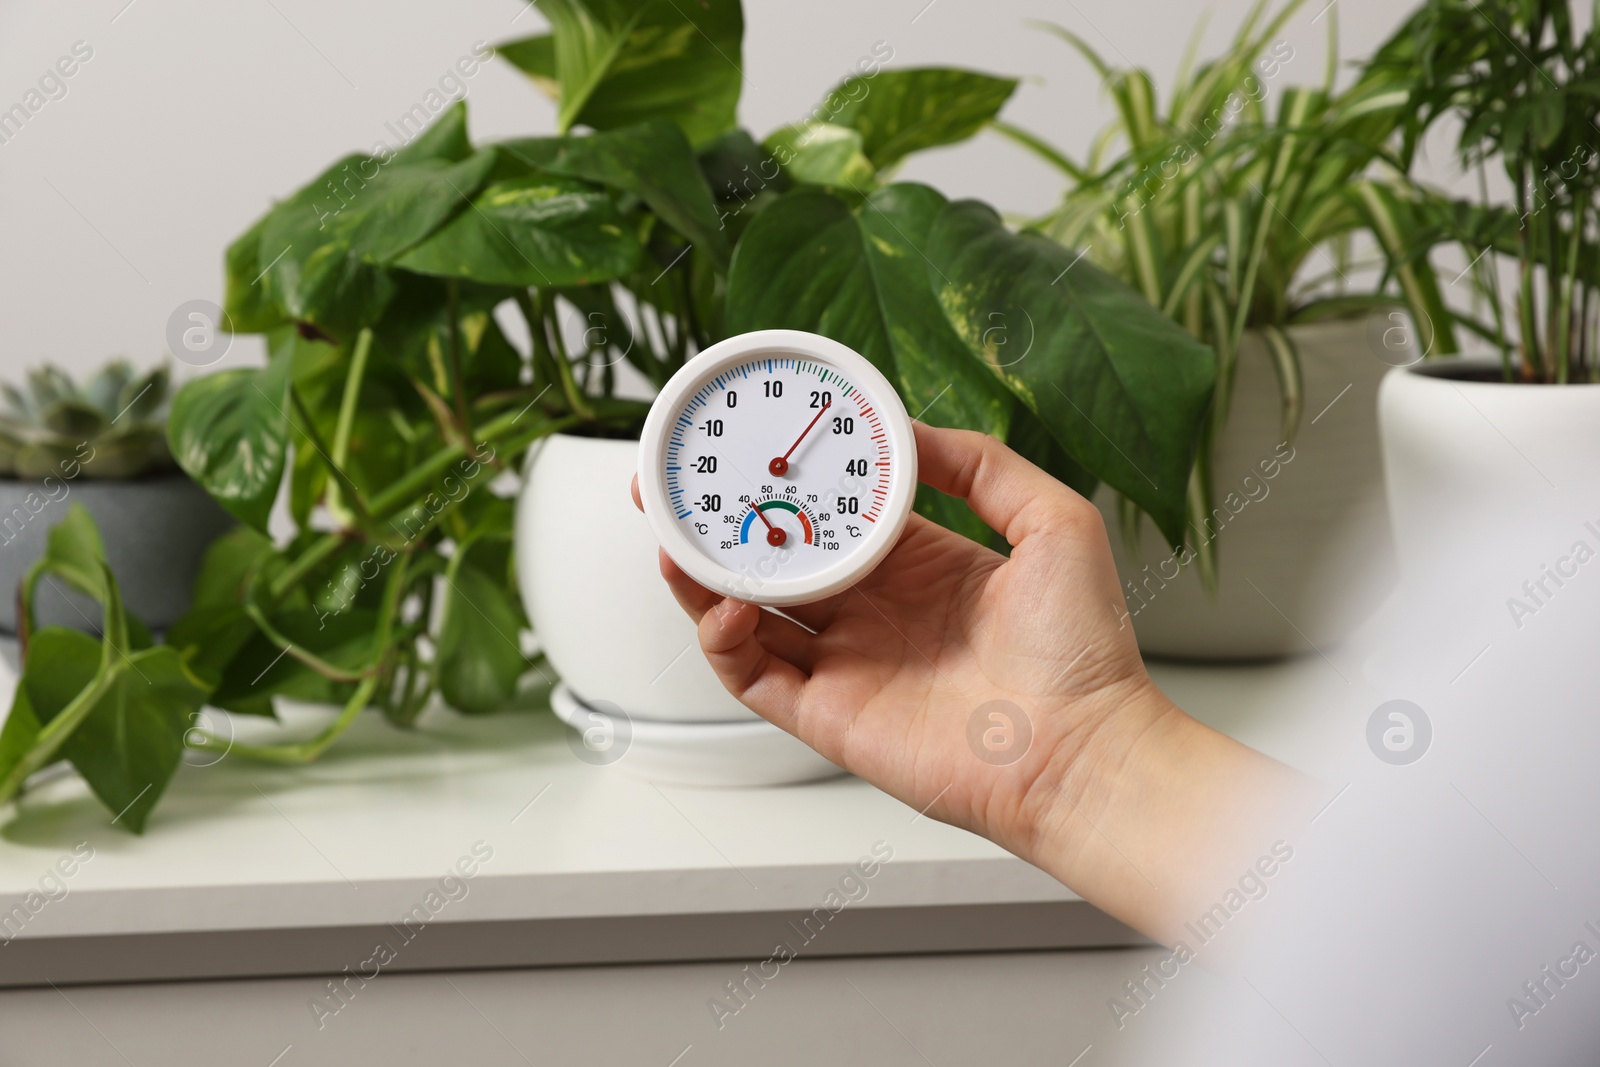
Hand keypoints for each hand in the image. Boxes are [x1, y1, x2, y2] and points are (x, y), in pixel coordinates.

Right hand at [633, 423, 1311, 942]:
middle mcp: (873, 611)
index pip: (830, 510)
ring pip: (747, 614)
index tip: (752, 439)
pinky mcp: (826, 716)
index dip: (788, 477)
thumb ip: (981, 464)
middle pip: (774, 558)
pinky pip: (750, 675)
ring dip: (702, 578)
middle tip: (676, 484)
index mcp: (918, 563)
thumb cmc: (1084, 650)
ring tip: (674, 540)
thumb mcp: (1052, 521)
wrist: (1081, 751)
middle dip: (719, 521)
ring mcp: (846, 663)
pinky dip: (722, 641)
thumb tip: (907, 430)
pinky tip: (725, 607)